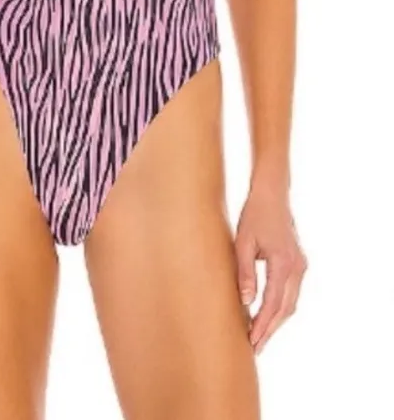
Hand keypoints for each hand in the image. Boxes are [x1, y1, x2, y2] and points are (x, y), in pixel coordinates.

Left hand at [234, 180, 307, 355]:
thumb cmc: (254, 215)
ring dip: (276, 321)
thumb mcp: (243, 242)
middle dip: (270, 330)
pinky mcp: (299, 264)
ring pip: (291, 303)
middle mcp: (297, 267)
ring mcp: (301, 266)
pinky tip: (267, 315)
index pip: (273, 303)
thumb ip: (245, 272)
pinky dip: (280, 308)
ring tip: (259, 337)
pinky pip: (291, 293)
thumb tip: (247, 302)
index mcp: (283, 262)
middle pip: (286, 308)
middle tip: (254, 348)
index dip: (263, 325)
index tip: (252, 341)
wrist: (273, 195)